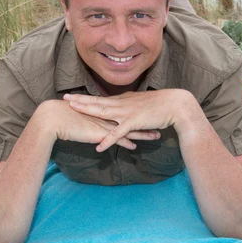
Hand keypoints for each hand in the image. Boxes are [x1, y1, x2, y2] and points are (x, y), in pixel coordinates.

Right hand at [36, 100, 159, 149]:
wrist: (53, 119)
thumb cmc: (64, 118)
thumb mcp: (83, 118)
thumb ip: (91, 119)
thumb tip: (97, 123)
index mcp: (103, 111)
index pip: (125, 112)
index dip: (138, 113)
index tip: (151, 114)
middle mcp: (106, 116)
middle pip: (131, 119)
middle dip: (147, 121)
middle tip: (161, 121)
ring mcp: (103, 124)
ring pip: (127, 129)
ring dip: (142, 133)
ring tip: (156, 136)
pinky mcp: (97, 134)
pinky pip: (114, 139)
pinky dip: (125, 142)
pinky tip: (134, 146)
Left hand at [63, 89, 192, 151]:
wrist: (176, 105)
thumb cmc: (161, 106)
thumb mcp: (142, 104)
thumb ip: (131, 107)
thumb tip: (123, 109)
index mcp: (124, 100)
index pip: (101, 99)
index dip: (86, 98)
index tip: (73, 96)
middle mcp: (123, 104)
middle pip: (98, 102)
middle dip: (81, 100)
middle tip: (65, 97)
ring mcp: (127, 112)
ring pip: (103, 112)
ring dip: (88, 111)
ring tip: (73, 110)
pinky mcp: (134, 122)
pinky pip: (118, 133)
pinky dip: (108, 140)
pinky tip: (98, 146)